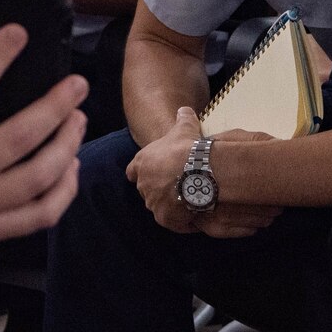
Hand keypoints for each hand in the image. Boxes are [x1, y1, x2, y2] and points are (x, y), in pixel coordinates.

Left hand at [127, 109, 280, 236]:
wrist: (197, 170)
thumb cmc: (187, 147)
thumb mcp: (184, 126)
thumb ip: (182, 118)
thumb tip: (184, 110)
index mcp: (142, 163)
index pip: (133, 171)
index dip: (143, 172)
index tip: (155, 172)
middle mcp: (143, 185)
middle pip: (148, 190)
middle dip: (160, 189)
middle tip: (179, 186)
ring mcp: (153, 203)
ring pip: (160, 206)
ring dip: (171, 205)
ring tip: (191, 200)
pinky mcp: (165, 218)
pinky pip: (174, 221)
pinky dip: (183, 220)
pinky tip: (196, 213)